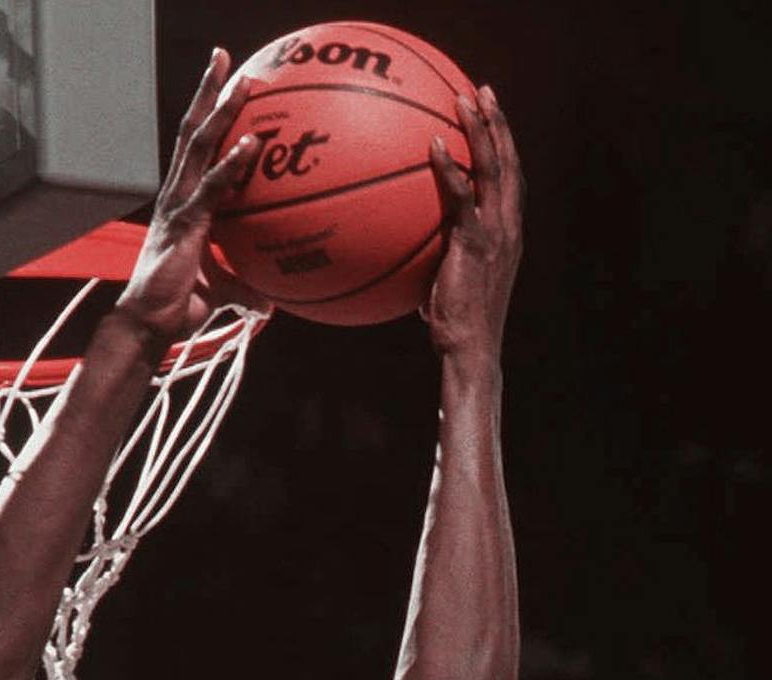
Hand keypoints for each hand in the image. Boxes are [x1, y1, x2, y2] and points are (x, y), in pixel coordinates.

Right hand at [116, 49, 272, 344]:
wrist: (148, 327)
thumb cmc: (176, 310)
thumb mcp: (220, 294)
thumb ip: (245, 289)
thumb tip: (271, 304)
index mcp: (181, 204)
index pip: (194, 150)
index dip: (208, 117)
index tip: (225, 87)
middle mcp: (176, 197)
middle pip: (191, 132)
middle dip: (208, 93)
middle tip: (224, 59)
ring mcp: (177, 208)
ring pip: (198, 148)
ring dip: (221, 112)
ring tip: (244, 82)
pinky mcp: (184, 226)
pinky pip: (211, 189)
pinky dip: (231, 165)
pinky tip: (252, 144)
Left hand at [424, 85, 524, 358]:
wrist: (469, 348)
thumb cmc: (455, 328)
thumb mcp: (446, 289)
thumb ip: (435, 268)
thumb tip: (407, 269)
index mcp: (507, 234)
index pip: (510, 181)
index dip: (503, 147)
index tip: (491, 120)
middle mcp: (508, 227)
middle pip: (509, 162)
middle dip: (497, 124)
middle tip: (482, 92)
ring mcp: (496, 233)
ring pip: (495, 168)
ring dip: (482, 130)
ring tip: (466, 99)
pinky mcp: (475, 242)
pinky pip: (462, 196)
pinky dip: (451, 168)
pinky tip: (434, 145)